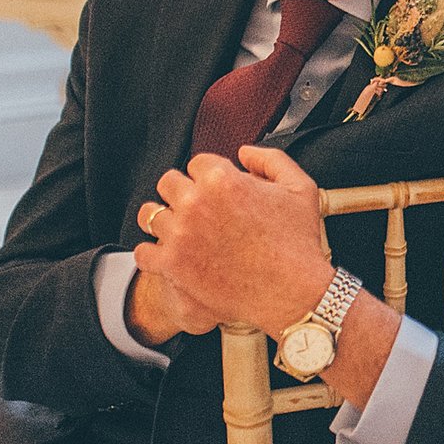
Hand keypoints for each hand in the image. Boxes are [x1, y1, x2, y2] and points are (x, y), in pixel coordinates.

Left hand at [131, 145, 332, 337]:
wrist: (293, 291)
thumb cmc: (298, 242)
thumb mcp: (300, 187)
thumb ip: (270, 159)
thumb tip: (243, 152)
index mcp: (223, 179)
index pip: (197, 163)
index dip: (209, 176)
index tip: (217, 191)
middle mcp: (196, 202)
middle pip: (168, 182)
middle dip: (183, 192)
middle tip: (198, 210)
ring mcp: (181, 234)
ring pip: (150, 214)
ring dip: (162, 219)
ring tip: (178, 230)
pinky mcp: (172, 265)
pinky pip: (144, 252)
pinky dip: (154, 254)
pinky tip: (171, 256)